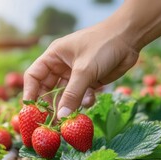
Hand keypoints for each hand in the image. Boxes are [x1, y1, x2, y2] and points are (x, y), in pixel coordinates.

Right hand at [23, 22, 138, 118]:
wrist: (130, 38)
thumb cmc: (103, 45)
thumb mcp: (85, 70)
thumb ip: (72, 95)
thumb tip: (61, 117)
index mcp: (53, 57)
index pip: (34, 76)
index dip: (30, 93)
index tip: (30, 110)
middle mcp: (61, 66)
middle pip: (47, 89)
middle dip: (50, 105)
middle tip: (51, 121)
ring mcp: (75, 75)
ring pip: (65, 95)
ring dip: (69, 105)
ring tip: (70, 118)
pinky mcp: (88, 82)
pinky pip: (80, 96)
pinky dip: (84, 101)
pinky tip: (90, 100)